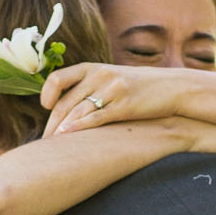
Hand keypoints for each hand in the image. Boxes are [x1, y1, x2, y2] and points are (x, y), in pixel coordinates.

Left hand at [41, 62, 189, 134]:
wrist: (172, 87)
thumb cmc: (138, 87)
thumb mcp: (111, 79)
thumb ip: (89, 87)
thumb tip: (65, 107)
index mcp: (92, 68)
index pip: (58, 78)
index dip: (46, 94)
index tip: (44, 108)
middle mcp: (99, 76)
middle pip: (65, 102)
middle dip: (51, 124)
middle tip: (44, 141)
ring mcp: (112, 90)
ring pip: (77, 111)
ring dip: (61, 130)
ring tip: (51, 146)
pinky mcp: (124, 105)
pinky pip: (97, 118)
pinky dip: (79, 128)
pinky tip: (68, 137)